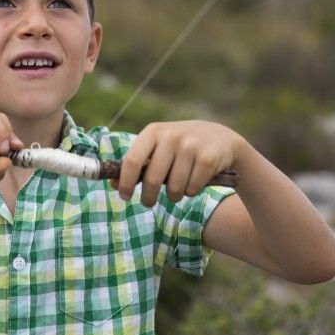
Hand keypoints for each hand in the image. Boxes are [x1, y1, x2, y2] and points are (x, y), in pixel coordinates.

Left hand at [112, 121, 243, 206]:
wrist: (220, 138)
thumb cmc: (179, 147)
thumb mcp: (158, 146)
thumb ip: (137, 162)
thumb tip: (113, 183)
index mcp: (153, 131)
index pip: (132, 160)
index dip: (125, 182)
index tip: (124, 196)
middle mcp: (171, 136)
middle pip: (152, 179)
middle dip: (148, 197)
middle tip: (148, 202)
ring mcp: (191, 146)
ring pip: (174, 188)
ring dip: (173, 196)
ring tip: (176, 189)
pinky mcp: (208, 159)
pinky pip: (191, 189)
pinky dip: (190, 192)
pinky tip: (194, 181)